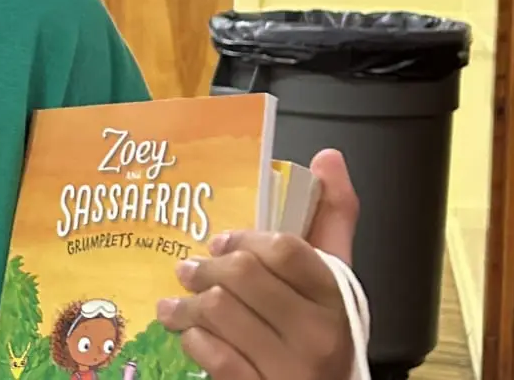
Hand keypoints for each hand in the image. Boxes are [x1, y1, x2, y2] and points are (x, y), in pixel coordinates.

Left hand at [156, 149, 360, 378]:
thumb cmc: (323, 336)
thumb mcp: (335, 283)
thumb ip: (332, 220)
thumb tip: (328, 156)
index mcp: (337, 298)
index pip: (286, 248)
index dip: (245, 238)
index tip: (221, 241)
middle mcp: (318, 334)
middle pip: (243, 275)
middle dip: (206, 268)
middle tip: (189, 269)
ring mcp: (290, 369)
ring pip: (220, 312)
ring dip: (187, 304)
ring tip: (176, 303)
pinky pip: (212, 355)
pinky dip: (193, 340)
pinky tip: (191, 334)